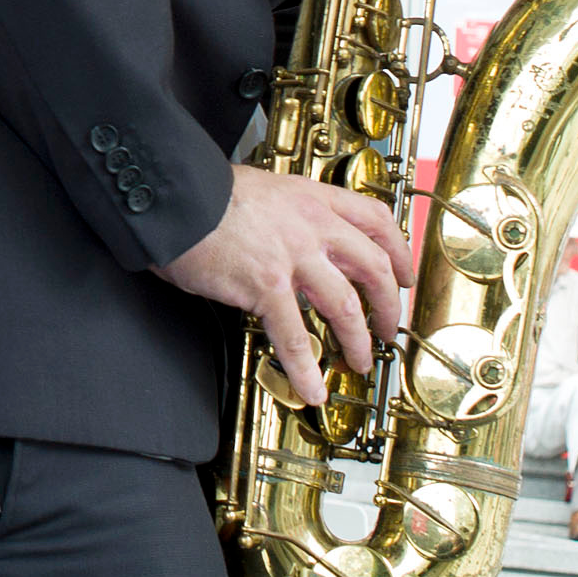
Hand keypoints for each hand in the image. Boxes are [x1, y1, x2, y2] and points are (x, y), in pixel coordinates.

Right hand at [160, 165, 414, 404]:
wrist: (174, 198)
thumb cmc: (203, 193)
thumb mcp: (261, 188)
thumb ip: (286, 212)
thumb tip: (289, 235)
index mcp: (311, 198)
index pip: (375, 220)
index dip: (398, 251)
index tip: (403, 273)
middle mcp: (311, 225)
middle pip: (373, 267)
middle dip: (389, 304)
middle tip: (389, 326)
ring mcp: (292, 257)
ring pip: (345, 305)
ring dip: (357, 339)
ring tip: (358, 361)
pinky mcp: (266, 286)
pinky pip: (295, 336)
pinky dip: (306, 368)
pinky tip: (311, 387)